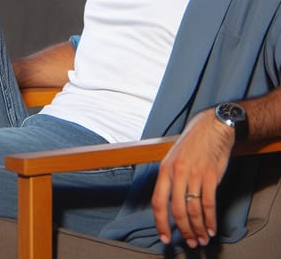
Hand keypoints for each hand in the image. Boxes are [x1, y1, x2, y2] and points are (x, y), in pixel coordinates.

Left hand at [151, 109, 234, 247]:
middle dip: (183, 230)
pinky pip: (209, 203)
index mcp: (165, 169)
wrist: (211, 127)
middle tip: (189, 242)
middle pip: (176, 209)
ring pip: (193, 209)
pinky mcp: (211, 175)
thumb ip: (170, 179)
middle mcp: (177, 172)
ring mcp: (194, 174)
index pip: (157, 201)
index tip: (165, 237)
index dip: (160, 222)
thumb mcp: (173, 158)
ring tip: (202, 238)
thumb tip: (169, 204)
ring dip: (198, 228)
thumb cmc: (192, 144)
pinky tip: (212, 228)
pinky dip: (211, 220)